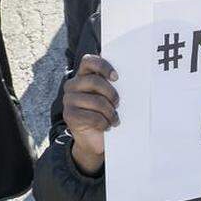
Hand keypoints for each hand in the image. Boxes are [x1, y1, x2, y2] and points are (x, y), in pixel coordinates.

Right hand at [63, 54, 119, 174]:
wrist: (93, 140)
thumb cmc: (105, 113)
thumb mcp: (108, 96)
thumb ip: (112, 84)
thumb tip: (131, 76)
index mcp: (83, 75)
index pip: (88, 61)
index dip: (103, 66)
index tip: (116, 77)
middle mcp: (72, 85)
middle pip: (94, 81)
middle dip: (111, 93)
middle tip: (118, 103)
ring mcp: (69, 100)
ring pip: (96, 101)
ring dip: (110, 112)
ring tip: (114, 119)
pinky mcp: (69, 115)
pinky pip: (92, 117)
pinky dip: (104, 123)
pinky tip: (106, 126)